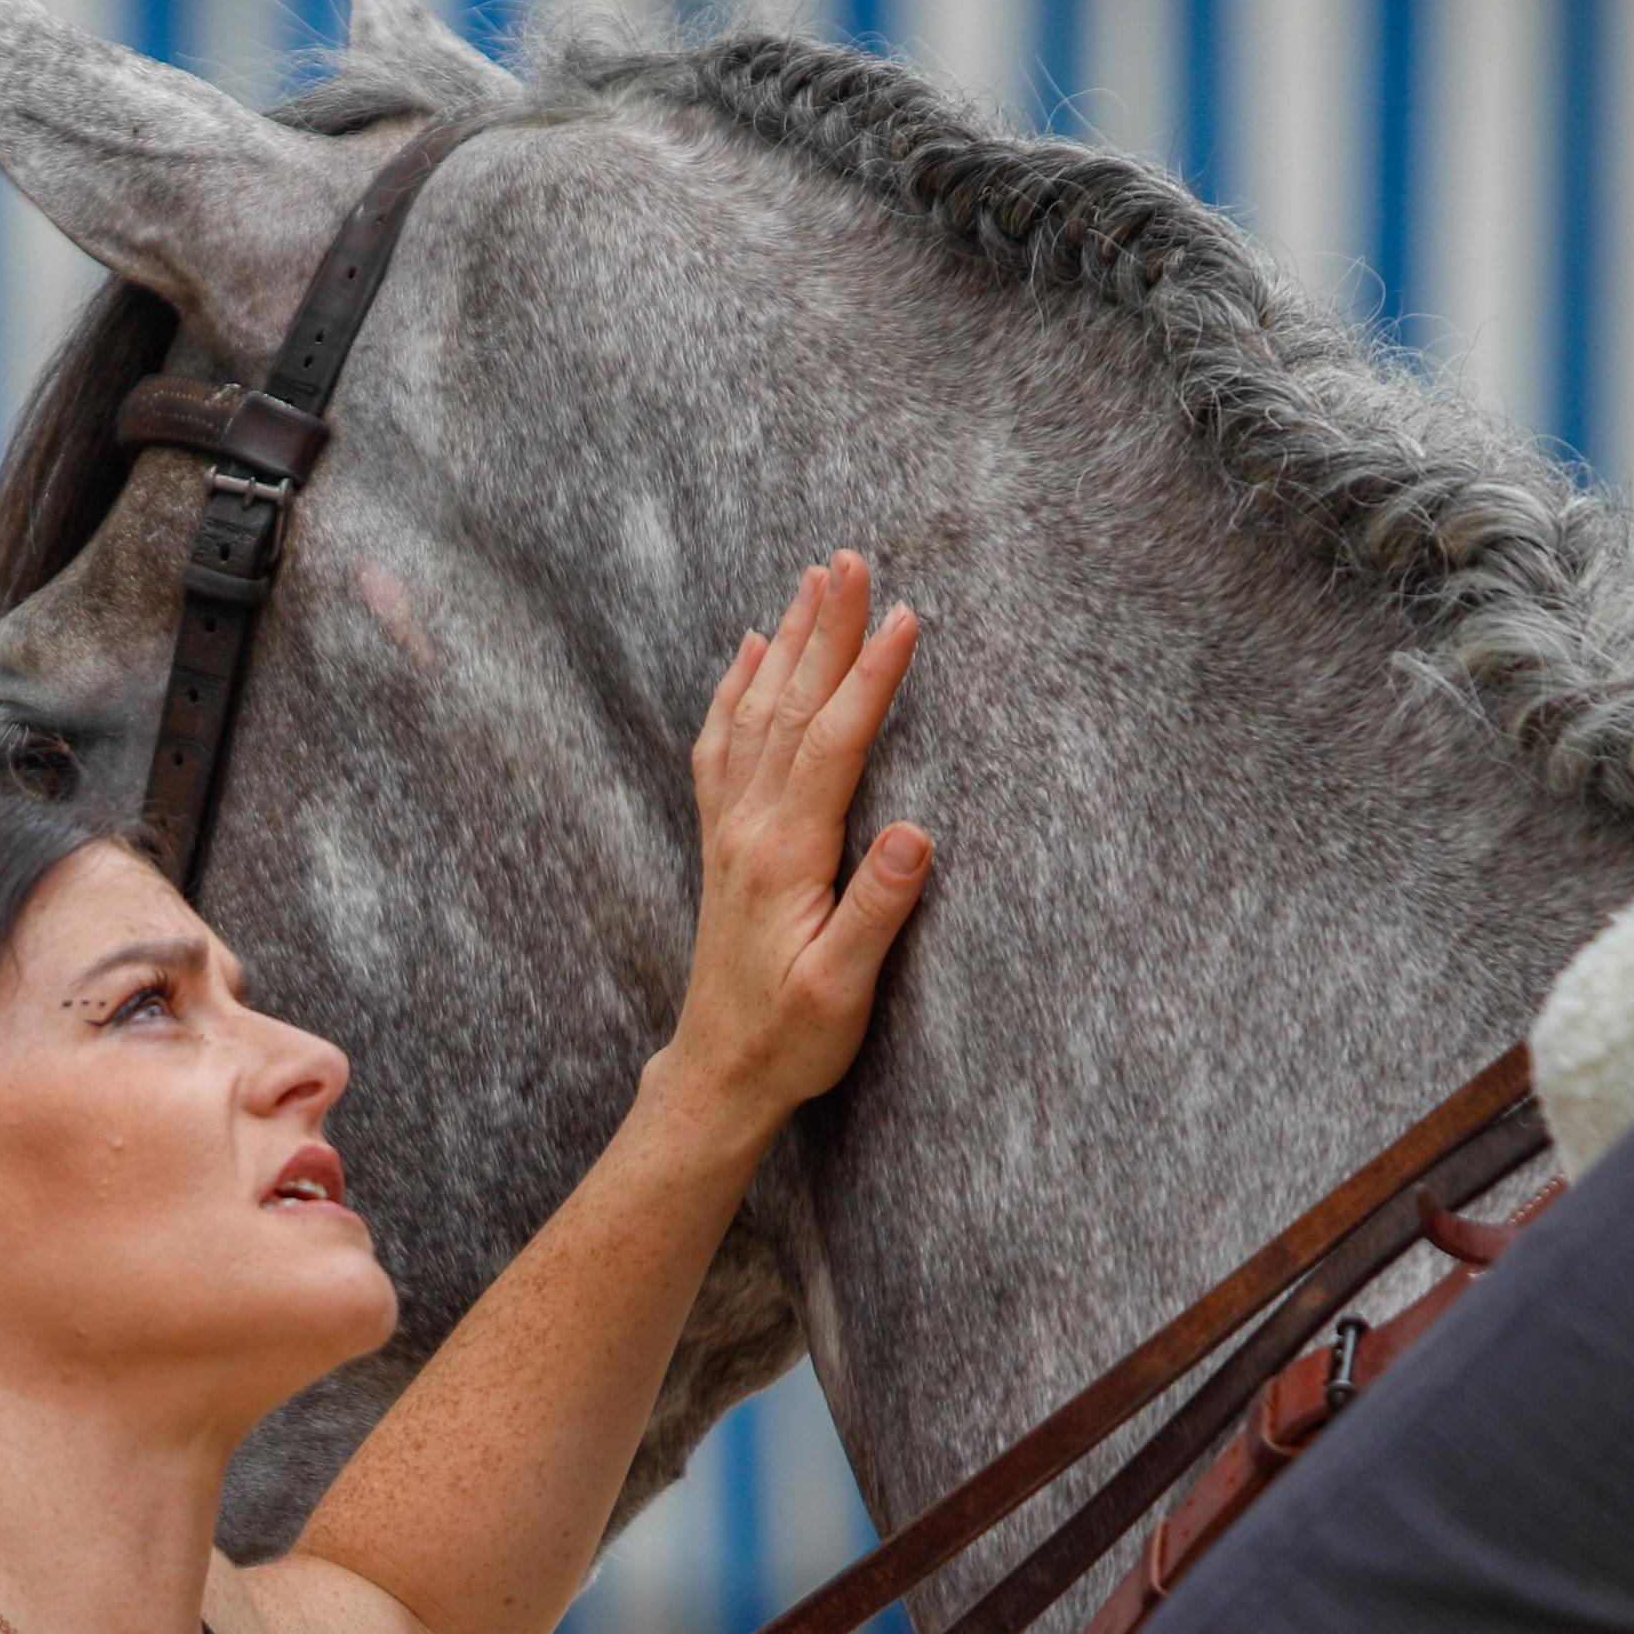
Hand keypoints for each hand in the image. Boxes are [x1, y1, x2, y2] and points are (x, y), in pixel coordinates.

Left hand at [662, 550, 930, 1130]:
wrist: (717, 1074)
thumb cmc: (790, 1039)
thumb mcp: (843, 988)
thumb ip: (877, 911)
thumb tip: (916, 834)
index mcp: (785, 855)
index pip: (834, 743)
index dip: (871, 677)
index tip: (907, 617)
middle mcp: (748, 829)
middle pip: (789, 707)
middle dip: (825, 630)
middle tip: (851, 558)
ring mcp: (729, 831)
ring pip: (754, 714)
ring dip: (784, 643)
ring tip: (810, 581)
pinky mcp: (722, 843)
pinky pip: (721, 746)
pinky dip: (734, 690)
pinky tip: (746, 652)